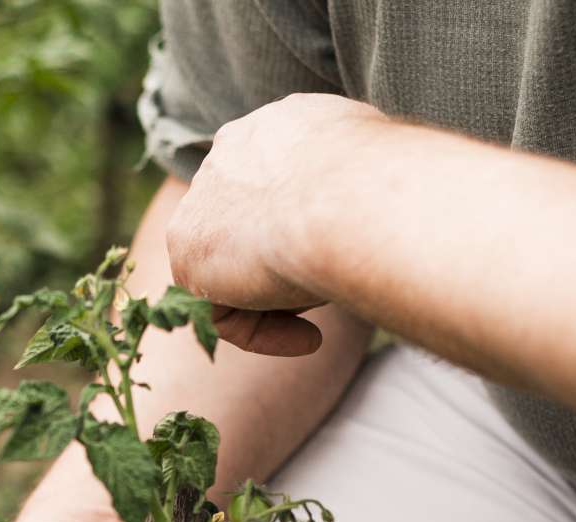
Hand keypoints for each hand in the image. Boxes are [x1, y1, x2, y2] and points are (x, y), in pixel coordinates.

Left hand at [167, 93, 386, 355]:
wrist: (354, 198)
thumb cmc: (387, 186)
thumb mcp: (381, 171)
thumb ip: (357, 186)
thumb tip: (378, 211)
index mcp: (277, 127)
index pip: (272, 184)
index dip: (299, 229)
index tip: (334, 257)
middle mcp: (231, 152)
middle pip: (246, 228)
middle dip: (280, 267)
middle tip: (327, 291)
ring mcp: (202, 200)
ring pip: (232, 270)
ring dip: (278, 300)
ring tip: (326, 308)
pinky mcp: (188, 249)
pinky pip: (219, 310)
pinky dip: (264, 334)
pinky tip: (311, 339)